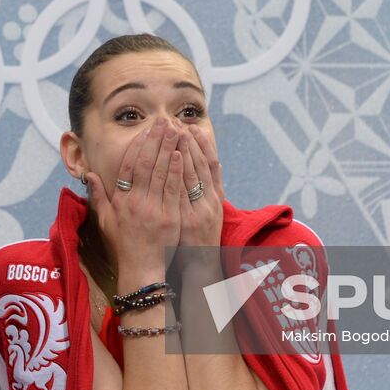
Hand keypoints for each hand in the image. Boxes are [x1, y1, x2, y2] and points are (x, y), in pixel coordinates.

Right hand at [84, 118, 184, 279]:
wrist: (143, 270)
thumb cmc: (124, 246)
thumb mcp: (106, 221)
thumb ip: (97, 196)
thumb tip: (89, 175)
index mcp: (121, 201)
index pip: (129, 166)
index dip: (137, 145)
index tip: (145, 129)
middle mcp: (135, 202)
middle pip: (146, 164)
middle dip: (155, 139)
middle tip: (164, 120)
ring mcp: (153, 209)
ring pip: (161, 172)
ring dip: (168, 148)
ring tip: (175, 129)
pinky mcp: (170, 218)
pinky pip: (173, 189)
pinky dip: (176, 170)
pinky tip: (181, 154)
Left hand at [178, 124, 223, 247]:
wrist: (200, 267)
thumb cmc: (200, 240)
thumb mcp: (211, 213)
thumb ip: (210, 189)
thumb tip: (211, 164)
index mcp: (216, 198)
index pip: (210, 164)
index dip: (202, 145)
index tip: (190, 127)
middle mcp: (211, 201)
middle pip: (201, 164)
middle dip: (190, 142)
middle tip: (178, 122)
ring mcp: (201, 209)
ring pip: (194, 173)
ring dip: (185, 150)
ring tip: (175, 131)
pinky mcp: (190, 219)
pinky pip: (182, 191)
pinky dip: (179, 172)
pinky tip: (173, 157)